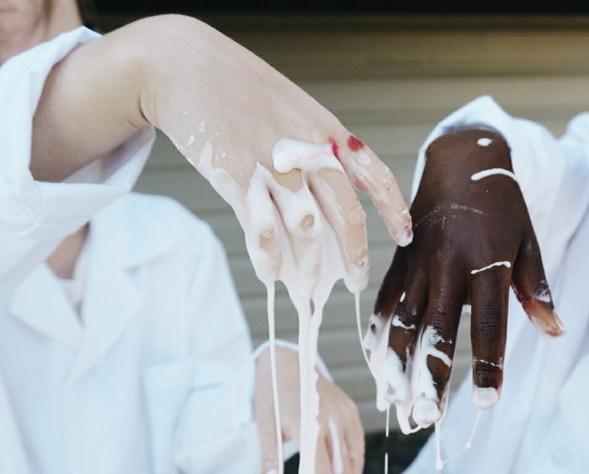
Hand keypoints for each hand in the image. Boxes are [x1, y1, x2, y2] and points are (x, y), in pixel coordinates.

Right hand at [33, 15, 411, 296]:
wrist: (184, 66)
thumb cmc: (237, 89)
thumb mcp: (293, 107)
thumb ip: (318, 144)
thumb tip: (341, 184)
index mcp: (325, 132)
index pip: (375, 174)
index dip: (394, 209)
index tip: (404, 236)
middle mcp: (306, 150)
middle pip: (346, 214)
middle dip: (355, 256)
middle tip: (356, 283)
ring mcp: (273, 165)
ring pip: (305, 230)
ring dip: (310, 269)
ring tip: (310, 293)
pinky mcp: (237, 176)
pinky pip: (261, 229)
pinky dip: (268, 259)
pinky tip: (272, 275)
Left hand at [253, 346, 363, 473]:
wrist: (288, 360)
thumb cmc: (272, 396)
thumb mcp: (264, 425)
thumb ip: (268, 459)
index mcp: (307, 423)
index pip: (320, 469)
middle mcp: (330, 418)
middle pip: (341, 468)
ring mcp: (344, 413)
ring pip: (353, 458)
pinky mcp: (350, 410)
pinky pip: (357, 445)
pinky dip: (354, 467)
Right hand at [363, 127, 562, 431]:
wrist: (460, 159)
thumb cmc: (501, 205)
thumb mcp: (528, 241)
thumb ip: (537, 288)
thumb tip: (556, 332)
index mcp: (488, 264)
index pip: (488, 325)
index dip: (487, 366)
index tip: (486, 403)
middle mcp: (449, 266)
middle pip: (437, 331)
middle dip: (430, 378)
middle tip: (427, 420)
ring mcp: (418, 263)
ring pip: (402, 322)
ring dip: (396, 366)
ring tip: (395, 404)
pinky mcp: (398, 260)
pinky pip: (383, 303)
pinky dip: (378, 336)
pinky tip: (376, 366)